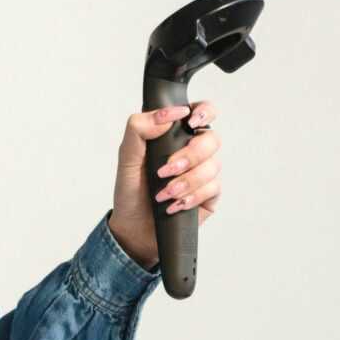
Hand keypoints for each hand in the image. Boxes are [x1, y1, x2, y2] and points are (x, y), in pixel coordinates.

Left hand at [106, 101, 222, 270]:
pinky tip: (175, 205)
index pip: (202, 111)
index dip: (204, 112)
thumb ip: (138, 130)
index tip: (189, 121)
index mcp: (175, 135)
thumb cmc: (131, 190)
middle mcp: (194, 150)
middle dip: (190, 155)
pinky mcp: (210, 194)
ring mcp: (204, 172)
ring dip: (186, 181)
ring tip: (164, 193)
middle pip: (211, 139)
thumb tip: (165, 115)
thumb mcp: (126, 158)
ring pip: (213, 165)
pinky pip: (213, 188)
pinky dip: (191, 196)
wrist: (133, 227)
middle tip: (165, 170)